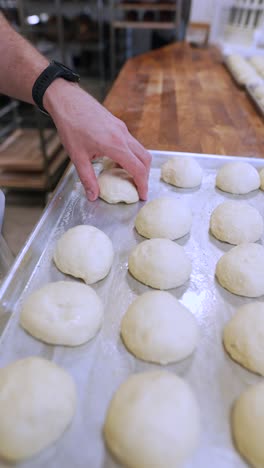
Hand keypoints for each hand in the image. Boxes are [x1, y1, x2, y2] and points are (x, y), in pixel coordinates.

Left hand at [44, 79, 150, 200]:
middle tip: (139, 188)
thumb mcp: (77, 157)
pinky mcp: (118, 124)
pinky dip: (131, 154)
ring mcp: (122, 129)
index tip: (143, 196)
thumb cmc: (70, 126)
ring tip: (129, 177)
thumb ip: (87, 178)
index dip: (143, 185)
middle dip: (145, 176)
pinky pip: (131, 142)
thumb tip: (93, 196)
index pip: (138, 169)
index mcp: (115, 145)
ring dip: (139, 164)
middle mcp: (123, 136)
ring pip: (140, 149)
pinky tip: (118, 161)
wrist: (67, 100)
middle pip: (145, 159)